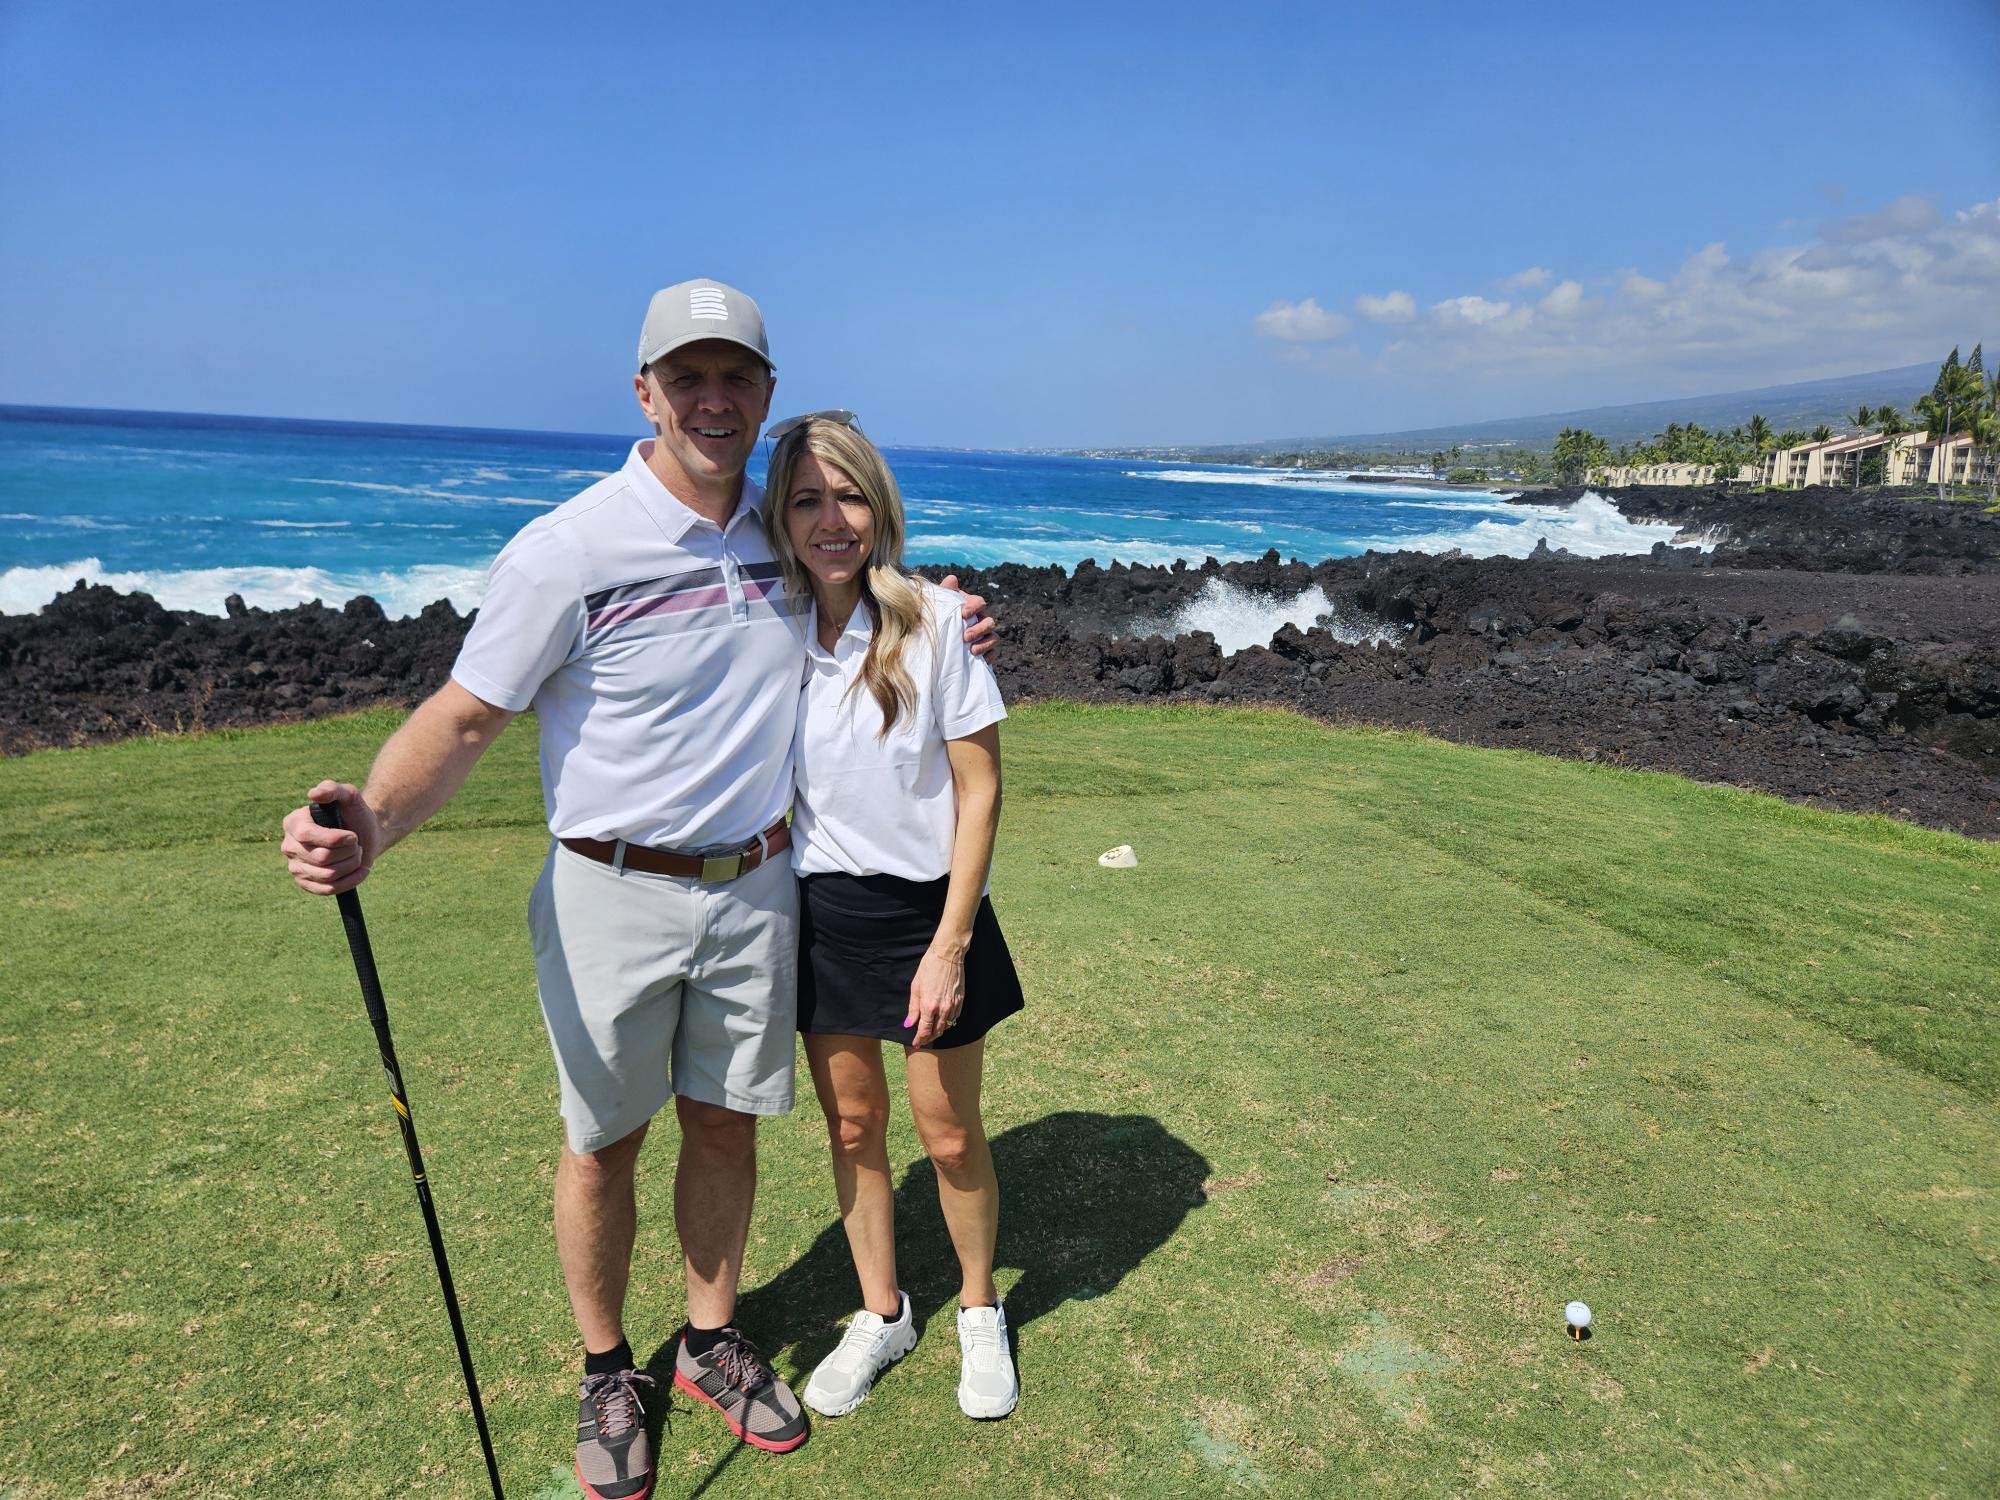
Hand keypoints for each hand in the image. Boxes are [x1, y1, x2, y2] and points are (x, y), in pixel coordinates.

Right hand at [280, 780, 379, 895]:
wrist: (365, 835)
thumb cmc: (354, 814)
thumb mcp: (348, 795)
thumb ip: (332, 789)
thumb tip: (314, 794)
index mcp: (293, 823)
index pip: (307, 836)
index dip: (335, 839)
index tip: (352, 835)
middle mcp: (289, 846)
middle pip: (321, 858)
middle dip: (348, 852)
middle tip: (356, 844)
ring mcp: (296, 867)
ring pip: (327, 875)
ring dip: (351, 864)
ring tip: (356, 854)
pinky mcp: (307, 884)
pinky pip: (328, 889)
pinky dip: (350, 881)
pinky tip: (359, 870)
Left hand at [905, 943, 966, 1048]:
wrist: (947, 956)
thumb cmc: (929, 968)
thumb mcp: (916, 987)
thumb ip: (913, 1008)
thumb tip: (909, 1024)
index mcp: (929, 1006)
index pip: (925, 1030)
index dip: (920, 1039)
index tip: (916, 1044)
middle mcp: (943, 1008)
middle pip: (937, 1032)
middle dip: (929, 1038)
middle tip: (922, 1040)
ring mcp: (953, 1005)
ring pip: (946, 1025)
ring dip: (938, 1030)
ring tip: (931, 1030)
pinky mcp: (960, 1000)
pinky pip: (954, 1017)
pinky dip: (948, 1021)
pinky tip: (943, 1019)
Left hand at [940, 574, 997, 660]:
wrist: (934, 639)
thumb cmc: (937, 617)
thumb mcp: (938, 605)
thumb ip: (945, 592)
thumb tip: (952, 579)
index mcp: (971, 607)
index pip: (980, 602)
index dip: (974, 607)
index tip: (963, 614)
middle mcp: (981, 620)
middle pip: (990, 621)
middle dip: (979, 629)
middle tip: (965, 636)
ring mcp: (984, 636)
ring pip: (994, 637)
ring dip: (985, 643)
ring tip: (972, 650)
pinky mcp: (984, 651)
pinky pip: (993, 653)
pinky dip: (989, 656)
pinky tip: (980, 659)